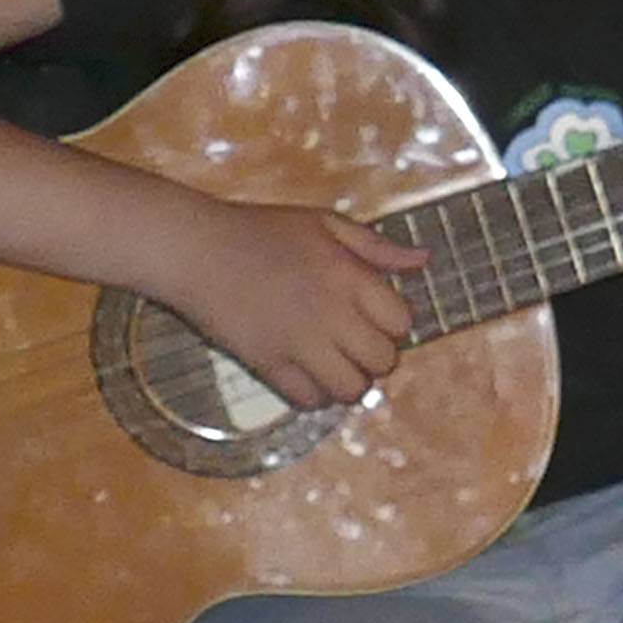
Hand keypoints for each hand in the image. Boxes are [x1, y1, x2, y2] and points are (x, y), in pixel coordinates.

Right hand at [152, 198, 431, 410]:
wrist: (198, 250)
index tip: (375, 319)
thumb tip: (424, 260)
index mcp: (348, 276)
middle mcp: (331, 314)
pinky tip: (306, 374)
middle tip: (355, 344)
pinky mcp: (269, 365)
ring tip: (335, 364)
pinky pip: (309, 400)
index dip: (393, 324)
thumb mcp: (323, 223)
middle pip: (383, 361)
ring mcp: (299, 343)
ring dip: (349, 381)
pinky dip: (314, 394)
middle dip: (376, 357)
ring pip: (351, 390)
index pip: (401, 322)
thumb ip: (375, 246)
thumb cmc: (261, 230)